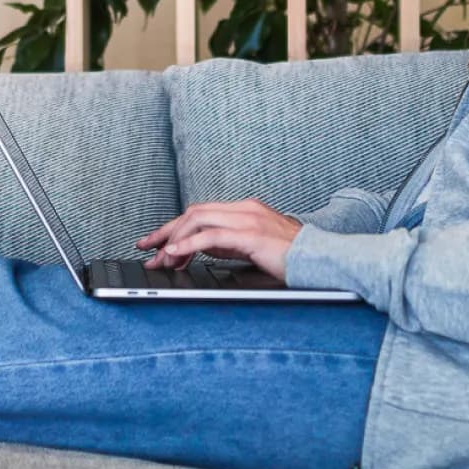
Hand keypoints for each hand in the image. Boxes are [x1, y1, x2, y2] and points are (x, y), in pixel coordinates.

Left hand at [135, 199, 302, 281]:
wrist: (321, 258)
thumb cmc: (290, 256)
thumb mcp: (252, 247)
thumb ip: (228, 243)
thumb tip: (200, 249)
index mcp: (244, 209)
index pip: (199, 213)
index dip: (173, 227)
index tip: (153, 242)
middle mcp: (244, 209)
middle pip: (193, 213)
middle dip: (166, 232)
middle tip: (148, 251)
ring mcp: (248, 219)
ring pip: (198, 220)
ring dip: (175, 240)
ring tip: (162, 259)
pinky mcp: (251, 235)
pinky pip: (212, 236)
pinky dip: (189, 244)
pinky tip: (176, 254)